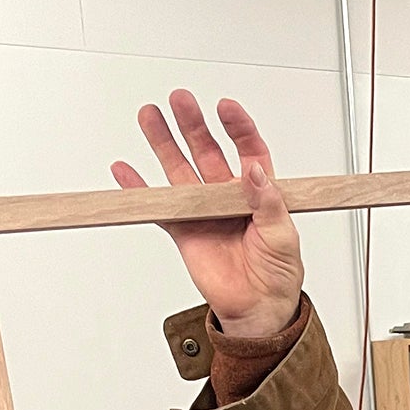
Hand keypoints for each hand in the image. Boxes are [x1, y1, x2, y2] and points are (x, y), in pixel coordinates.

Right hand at [112, 90, 303, 337]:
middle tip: (179, 100)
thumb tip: (255, 172)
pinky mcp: (185, 231)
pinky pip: (160, 207)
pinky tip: (125, 170)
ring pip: (180, 170)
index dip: (237, 127)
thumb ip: (268, 202)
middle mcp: (228, 195)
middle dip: (193, 124)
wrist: (259, 309)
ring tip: (149, 117)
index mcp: (258, 190)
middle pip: (208, 150)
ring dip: (164, 143)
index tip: (226, 108)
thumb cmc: (279, 274)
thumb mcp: (284, 235)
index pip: (248, 148)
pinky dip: (140, 190)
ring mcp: (204, 210)